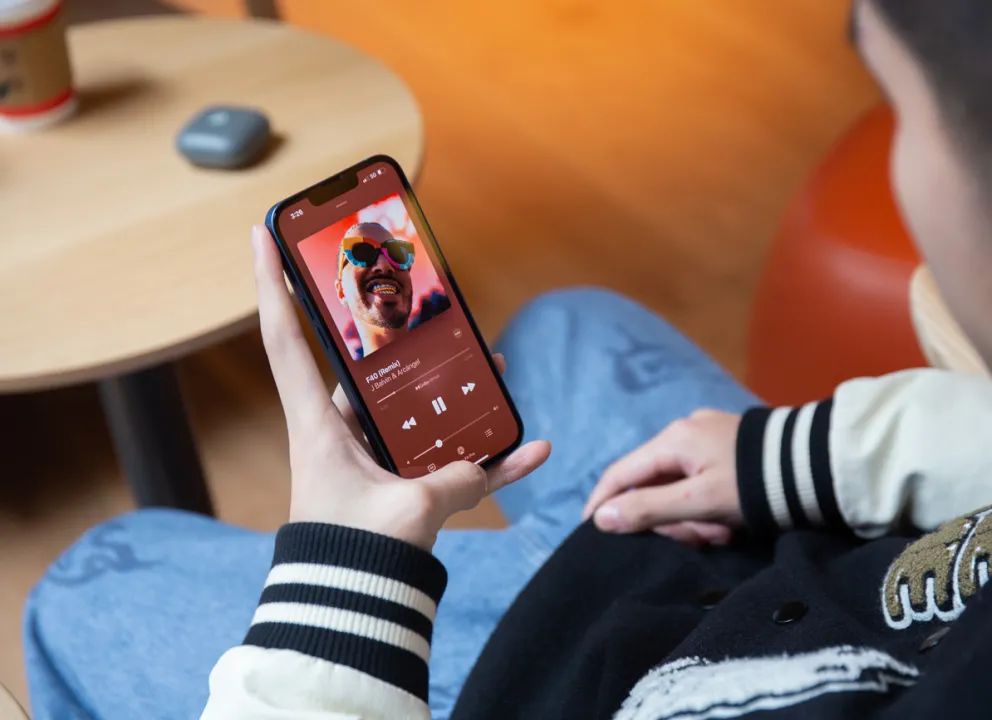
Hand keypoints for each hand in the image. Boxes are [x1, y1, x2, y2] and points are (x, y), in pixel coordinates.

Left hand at [251, 225, 549, 550]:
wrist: (351, 611)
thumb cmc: (355, 556)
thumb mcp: (408, 511)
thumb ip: (452, 480)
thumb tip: (487, 463)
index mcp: (318, 425)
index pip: (286, 339)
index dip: (272, 285)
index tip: (263, 232)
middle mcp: (342, 434)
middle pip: (370, 366)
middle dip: (404, 336)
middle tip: (432, 305)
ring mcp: (376, 460)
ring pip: (416, 408)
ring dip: (455, 390)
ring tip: (494, 365)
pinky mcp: (406, 488)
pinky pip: (454, 463)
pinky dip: (492, 460)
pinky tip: (534, 449)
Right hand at [581, 409, 741, 545]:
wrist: (814, 467)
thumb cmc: (753, 486)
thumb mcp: (699, 503)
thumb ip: (649, 510)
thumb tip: (600, 519)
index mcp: (672, 440)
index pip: (619, 474)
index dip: (602, 503)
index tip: (590, 531)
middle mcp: (683, 432)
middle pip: (651, 485)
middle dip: (670, 520)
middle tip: (698, 541)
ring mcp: (706, 437)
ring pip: (676, 488)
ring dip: (691, 518)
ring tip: (721, 534)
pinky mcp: (726, 448)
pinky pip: (698, 482)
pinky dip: (705, 507)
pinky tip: (727, 523)